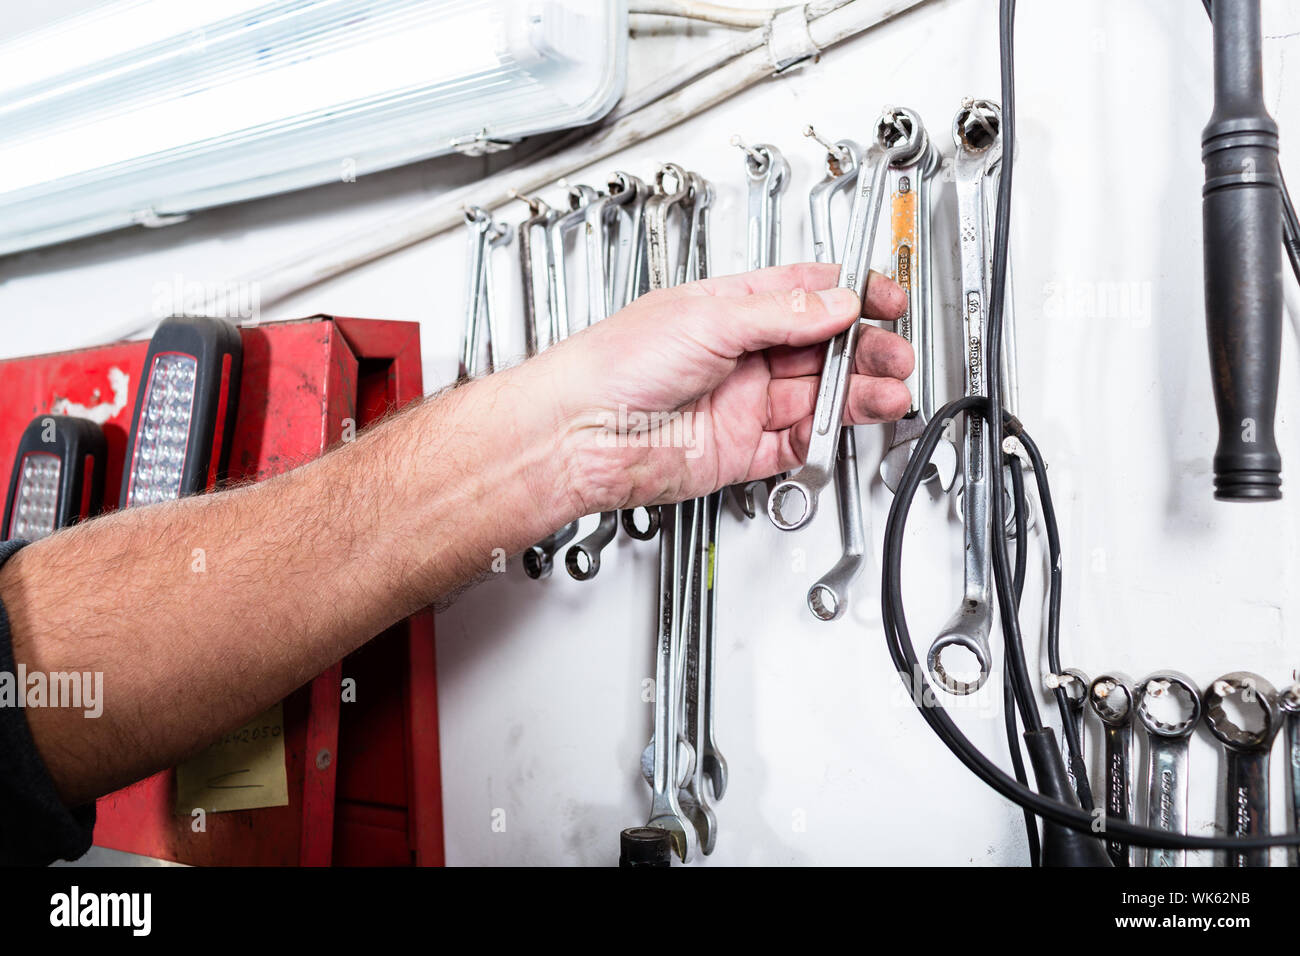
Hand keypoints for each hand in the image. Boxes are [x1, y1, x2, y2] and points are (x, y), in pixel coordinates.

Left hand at [525, 262, 912, 513]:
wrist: (580, 434)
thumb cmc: (613, 365)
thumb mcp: (705, 318)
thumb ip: (779, 314)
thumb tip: (836, 302)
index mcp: (728, 309)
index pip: (805, 294)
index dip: (850, 294)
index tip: (884, 297)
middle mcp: (739, 355)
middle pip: (822, 346)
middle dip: (864, 347)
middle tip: (894, 351)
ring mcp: (743, 403)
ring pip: (818, 394)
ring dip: (859, 390)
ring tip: (891, 388)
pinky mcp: (742, 449)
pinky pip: (799, 440)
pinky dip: (830, 432)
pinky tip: (853, 419)